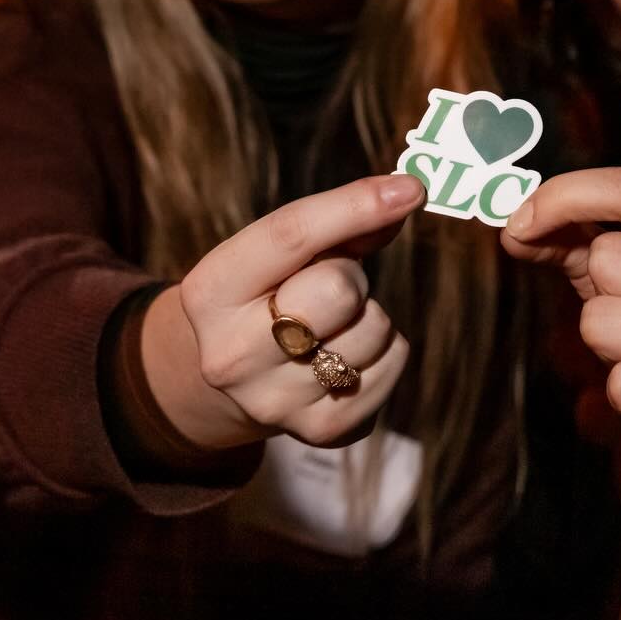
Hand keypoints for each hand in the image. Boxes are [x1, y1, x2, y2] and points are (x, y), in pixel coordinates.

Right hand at [144, 174, 424, 450]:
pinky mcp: (322, 431)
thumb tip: (404, 193)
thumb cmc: (264, 297)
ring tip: (334, 325)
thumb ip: (337, 222)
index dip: (354, 205)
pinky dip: (387, 350)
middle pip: (339, 287)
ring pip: (375, 328)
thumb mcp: (275, 254)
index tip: (409, 188)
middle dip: (352, 275)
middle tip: (331, 285)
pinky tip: (348, 354)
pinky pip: (395, 363)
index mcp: (210, 291)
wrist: (228, 385)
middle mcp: (232, 354)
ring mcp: (275, 401)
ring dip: (371, 314)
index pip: (289, 235)